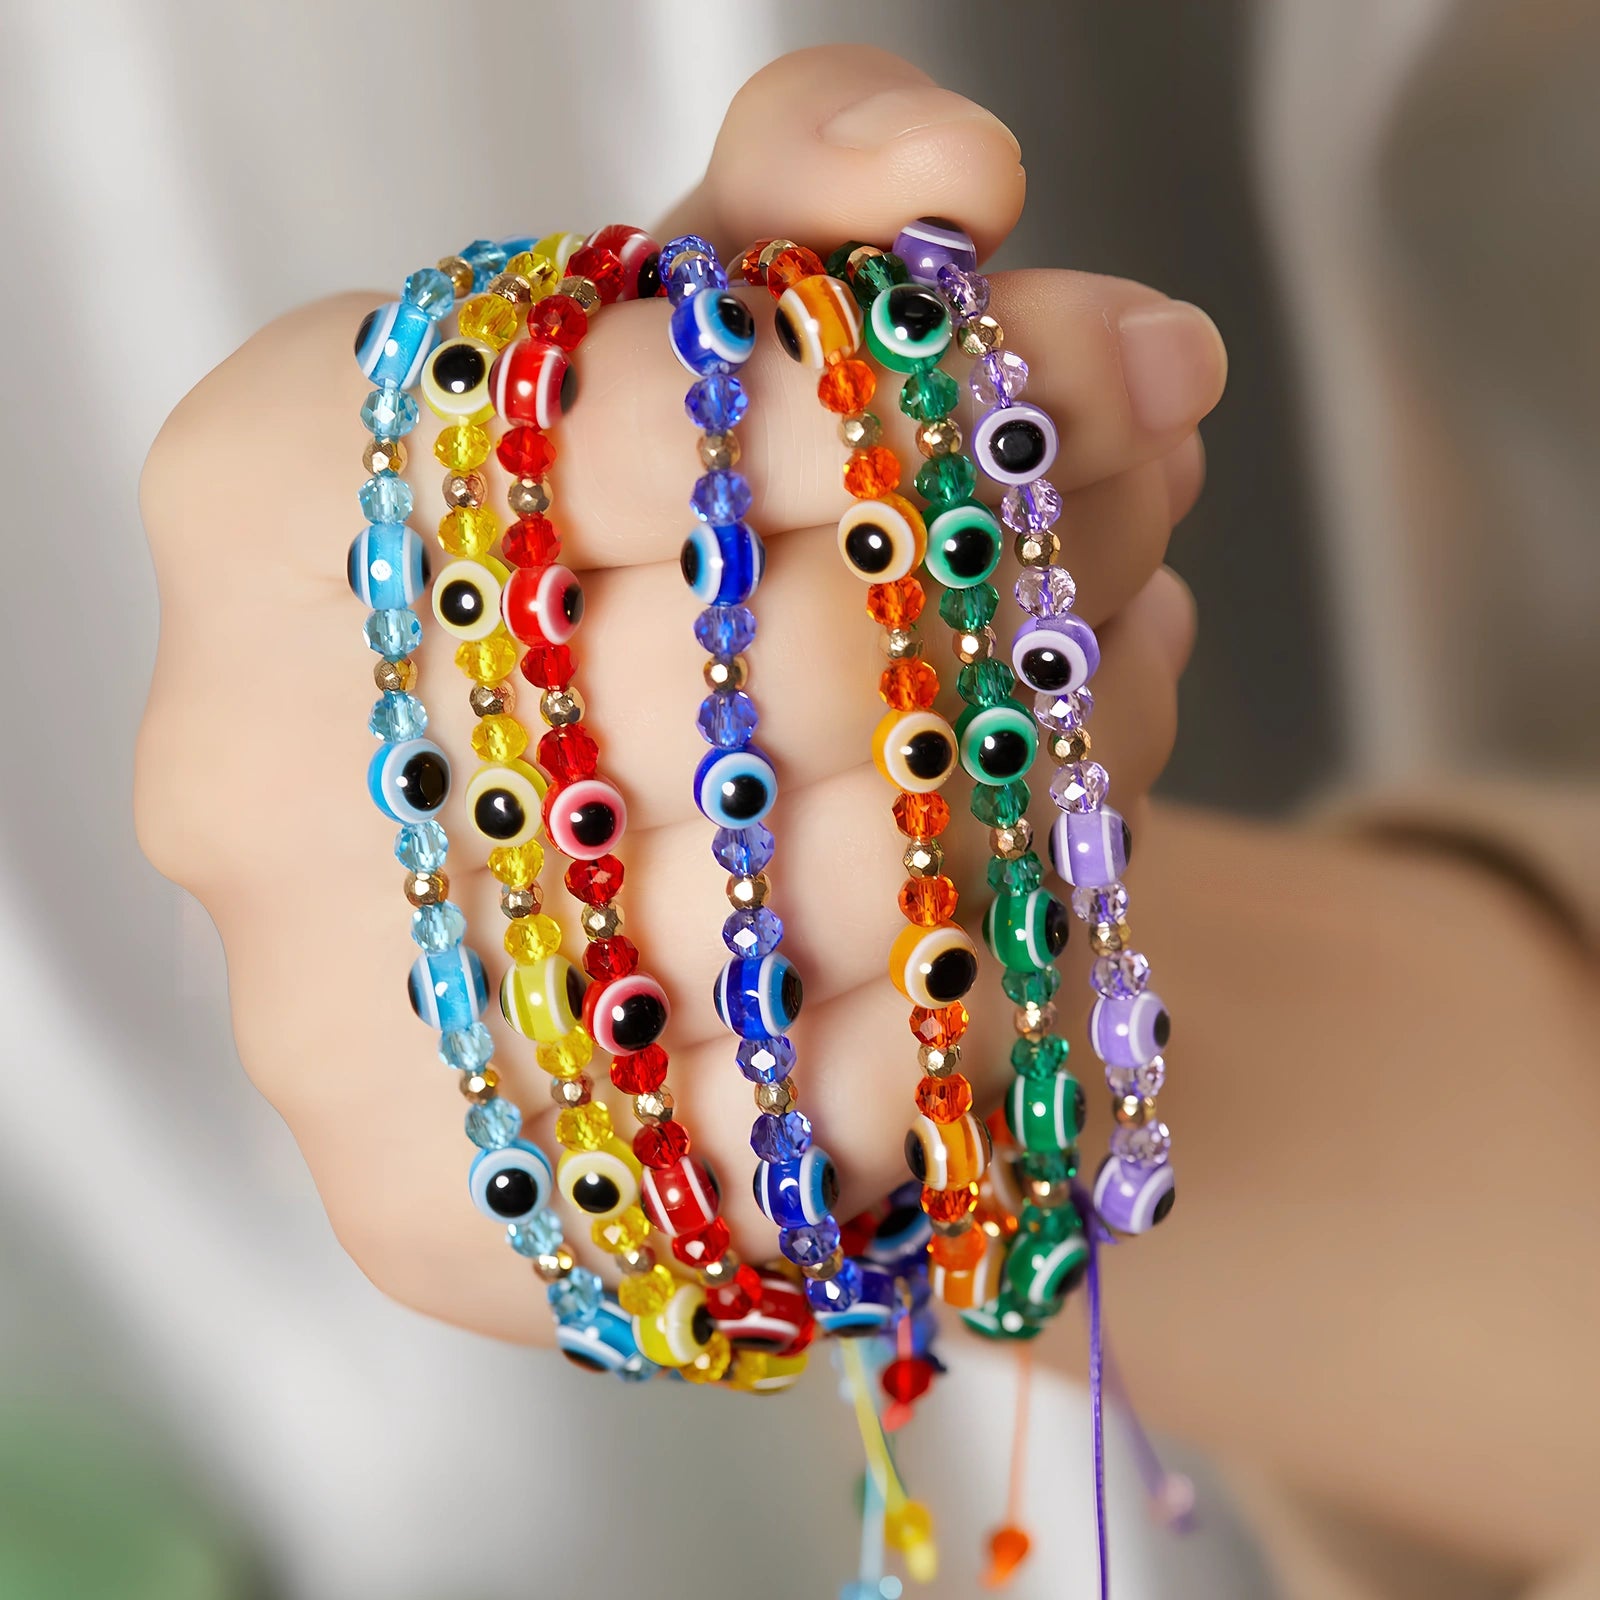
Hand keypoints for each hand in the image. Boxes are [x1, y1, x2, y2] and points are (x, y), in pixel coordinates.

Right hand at [135, 46, 1222, 1343]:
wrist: (516, 825)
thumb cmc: (609, 544)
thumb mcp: (673, 318)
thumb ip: (801, 175)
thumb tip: (963, 169)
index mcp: (273, 492)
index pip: (674, 408)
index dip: (937, 388)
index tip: (1110, 365)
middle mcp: (259, 772)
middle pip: (767, 669)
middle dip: (1020, 573)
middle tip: (1134, 506)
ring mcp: (340, 1022)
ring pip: (816, 913)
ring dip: (1041, 781)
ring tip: (1093, 681)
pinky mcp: (445, 1220)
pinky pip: (793, 1141)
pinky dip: (967, 1010)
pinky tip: (1033, 889)